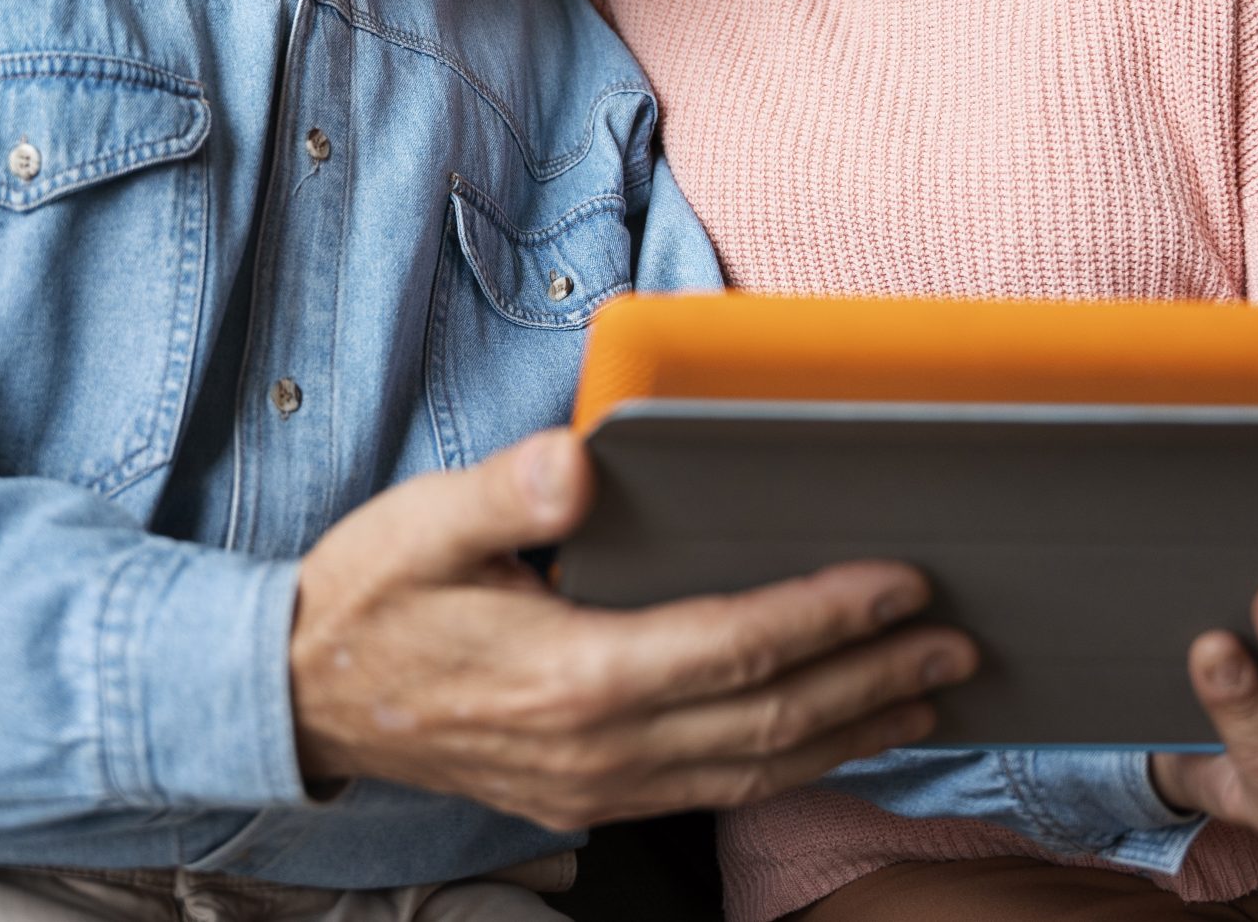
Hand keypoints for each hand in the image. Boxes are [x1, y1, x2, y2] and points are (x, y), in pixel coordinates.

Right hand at [288, 428, 975, 831]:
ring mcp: (598, 785)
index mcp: (573, 675)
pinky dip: (792, 766)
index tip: (900, 583)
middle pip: (769, 720)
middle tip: (957, 644)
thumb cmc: (367, 599)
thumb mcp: (420, 525)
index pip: (735, 646)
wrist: (300, 697)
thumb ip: (505, 495)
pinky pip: (717, 791)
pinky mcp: (590, 796)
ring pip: (755, 770)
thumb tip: (581, 461)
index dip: (827, 617)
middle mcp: (600, 747)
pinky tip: (833, 741)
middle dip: (874, 681)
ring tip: (930, 698)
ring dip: (852, 733)